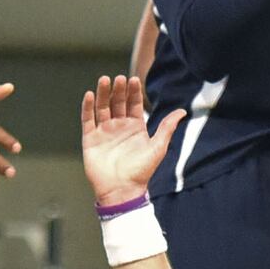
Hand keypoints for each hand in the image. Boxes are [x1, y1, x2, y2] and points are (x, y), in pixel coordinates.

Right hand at [78, 76, 182, 202]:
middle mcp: (119, 126)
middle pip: (117, 102)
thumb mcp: (158, 147)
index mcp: (135, 127)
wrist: (122, 190)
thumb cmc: (141, 171)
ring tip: (104, 80)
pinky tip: (89, 95)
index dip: (133, 92)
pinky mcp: (91, 139)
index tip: (133, 79)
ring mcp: (104, 132)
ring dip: (103, 94)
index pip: (134, 104)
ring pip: (102, 107)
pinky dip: (87, 107)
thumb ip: (167, 127)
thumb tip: (182, 111)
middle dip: (118, 90)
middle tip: (119, 78)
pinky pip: (88, 120)